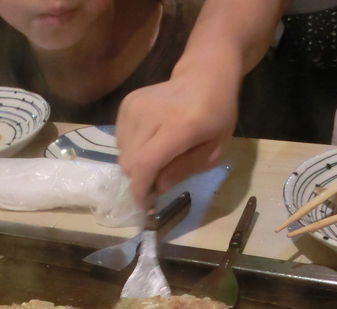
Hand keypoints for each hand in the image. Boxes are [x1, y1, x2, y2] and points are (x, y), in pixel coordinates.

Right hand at [115, 63, 240, 207]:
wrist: (205, 75)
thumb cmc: (216, 115)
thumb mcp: (214, 150)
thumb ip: (184, 169)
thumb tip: (156, 187)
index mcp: (180, 126)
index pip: (146, 163)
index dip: (140, 189)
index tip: (144, 205)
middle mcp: (152, 113)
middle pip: (129, 161)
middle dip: (140, 179)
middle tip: (156, 182)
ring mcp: (136, 105)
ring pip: (122, 152)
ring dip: (137, 164)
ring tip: (157, 157)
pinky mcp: (127, 102)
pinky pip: (120, 139)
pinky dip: (132, 148)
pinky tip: (151, 141)